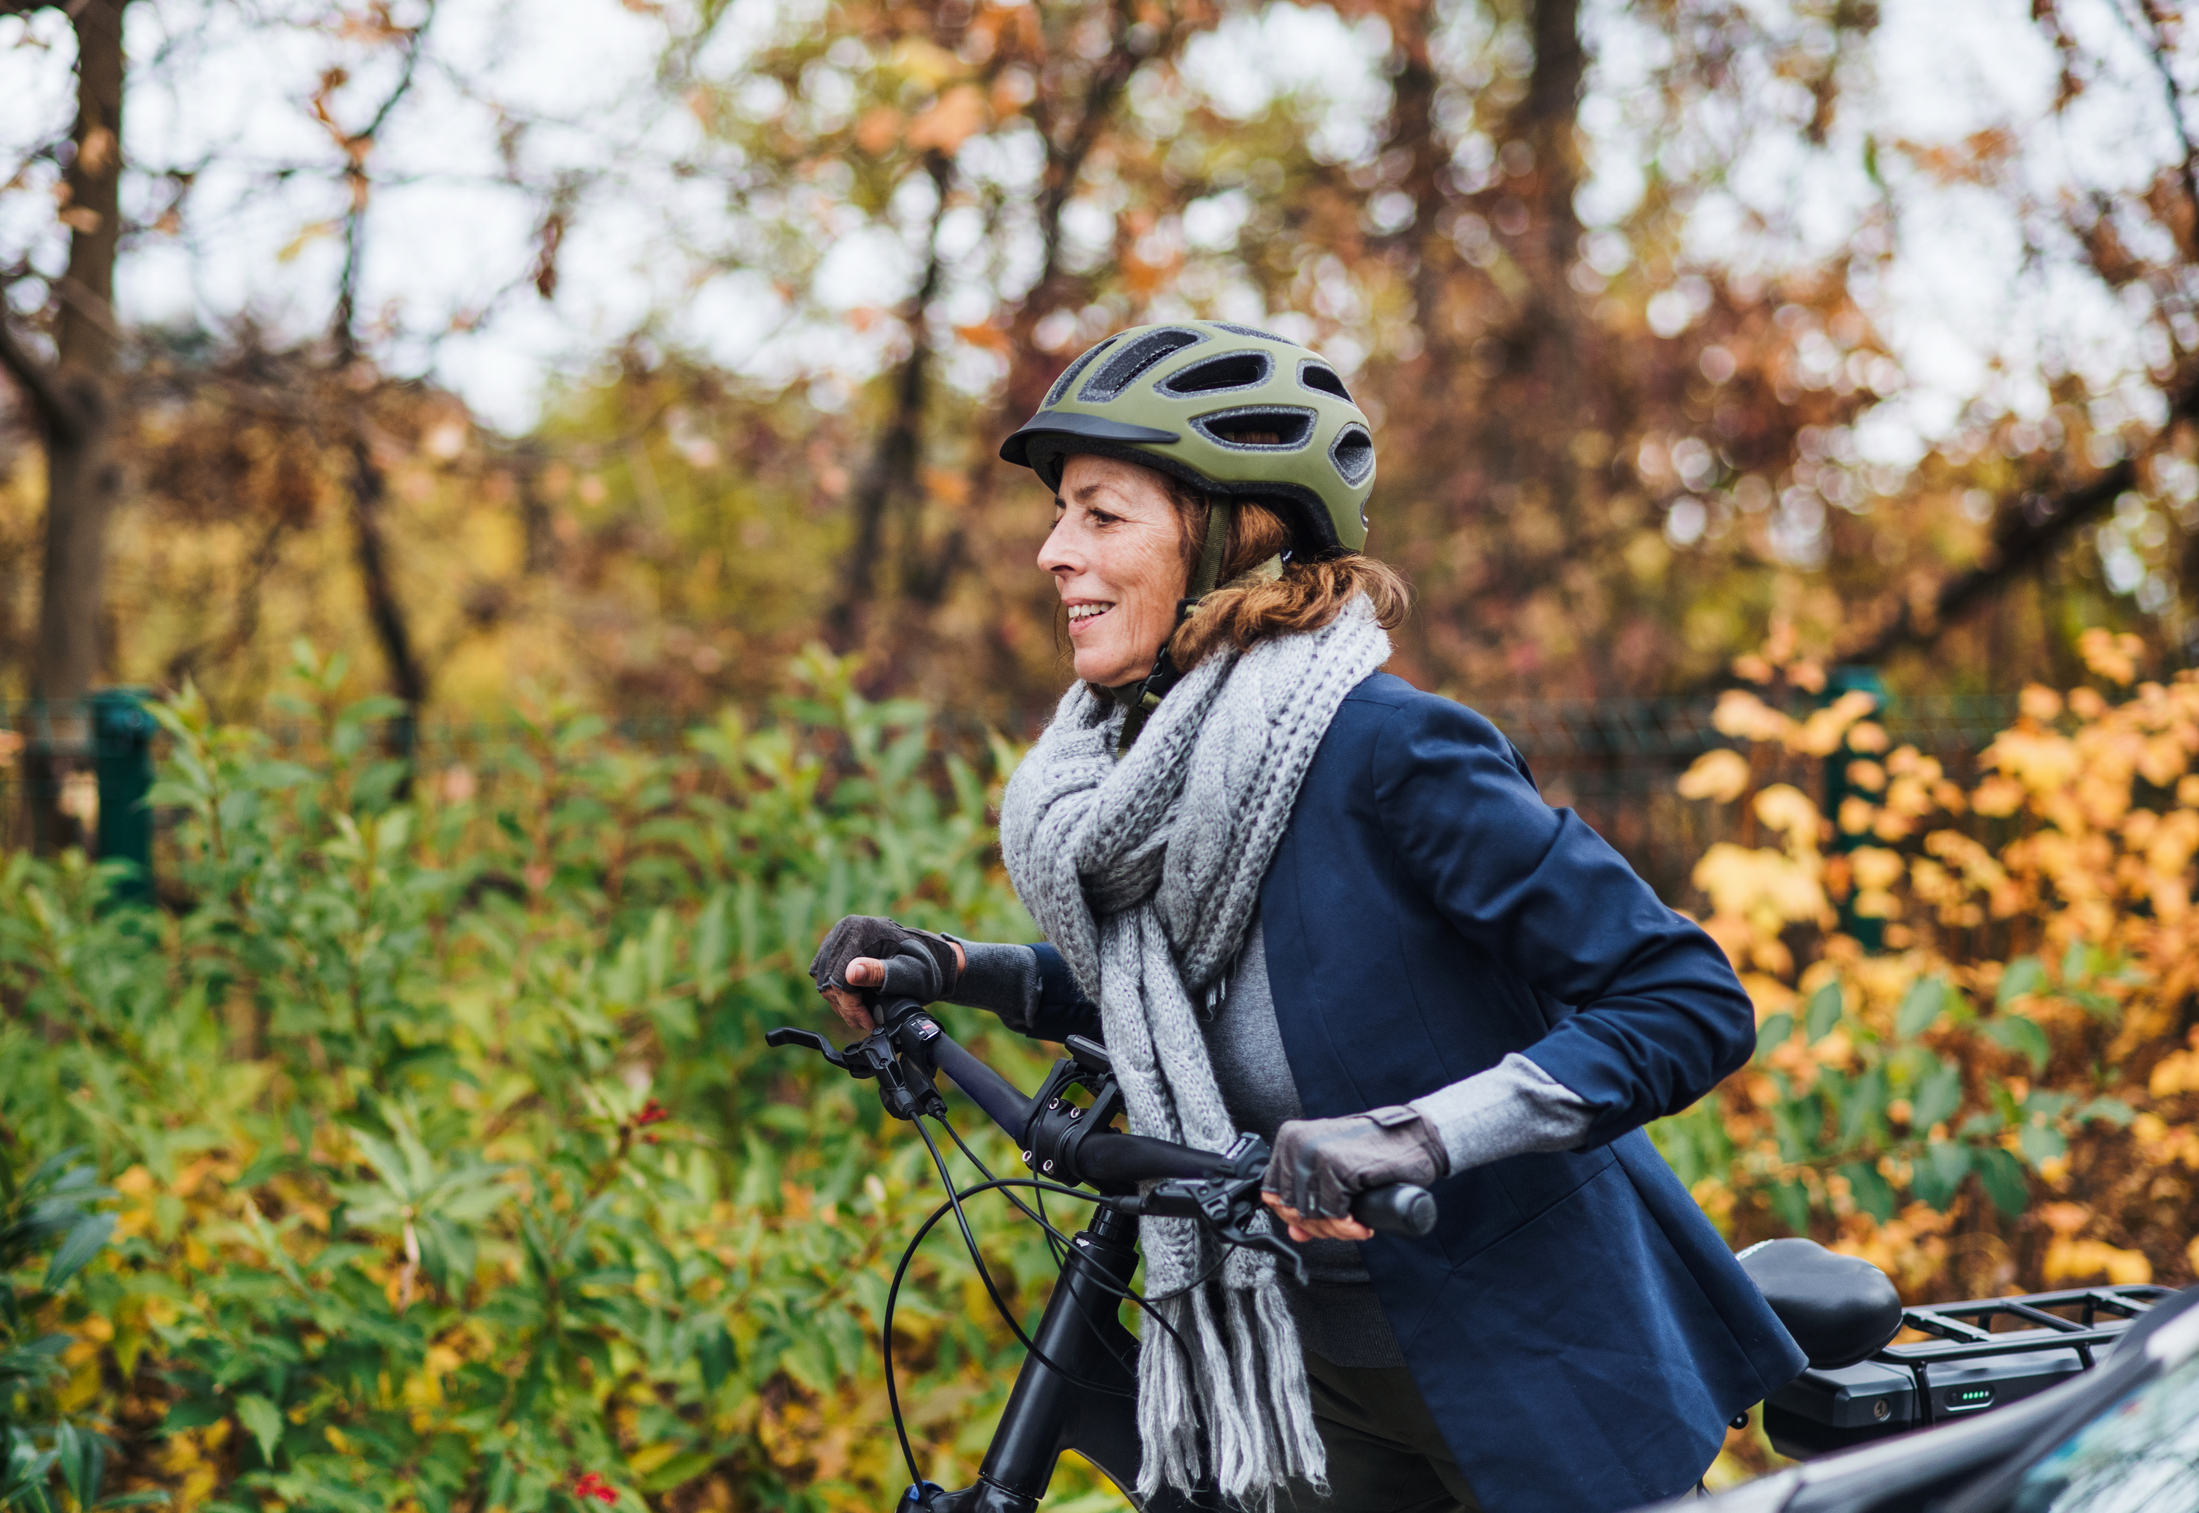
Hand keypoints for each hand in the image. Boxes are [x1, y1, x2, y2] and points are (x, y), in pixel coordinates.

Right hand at [808, 916, 964, 1037]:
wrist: (929, 957)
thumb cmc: (923, 966)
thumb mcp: (909, 973)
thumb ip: (880, 973)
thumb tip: (851, 973)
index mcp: (861, 930)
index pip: (840, 978)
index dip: (851, 1006)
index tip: (867, 1021)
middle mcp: (846, 929)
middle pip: (828, 980)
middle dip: (847, 1007)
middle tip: (866, 1022)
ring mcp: (839, 936)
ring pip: (824, 981)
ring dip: (841, 1002)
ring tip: (863, 1014)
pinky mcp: (836, 946)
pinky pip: (824, 976)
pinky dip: (837, 993)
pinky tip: (855, 1001)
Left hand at [1262, 1106, 1447, 1243]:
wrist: (1417, 1138)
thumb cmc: (1377, 1151)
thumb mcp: (1333, 1172)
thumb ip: (1309, 1198)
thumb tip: (1295, 1231)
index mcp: (1290, 1138)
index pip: (1272, 1193)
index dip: (1294, 1217)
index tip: (1318, 1223)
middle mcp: (1297, 1143)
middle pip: (1290, 1208)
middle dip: (1317, 1227)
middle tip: (1342, 1227)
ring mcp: (1316, 1154)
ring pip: (1310, 1215)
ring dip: (1334, 1230)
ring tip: (1354, 1227)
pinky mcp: (1339, 1167)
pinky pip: (1332, 1214)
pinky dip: (1346, 1227)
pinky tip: (1360, 1224)